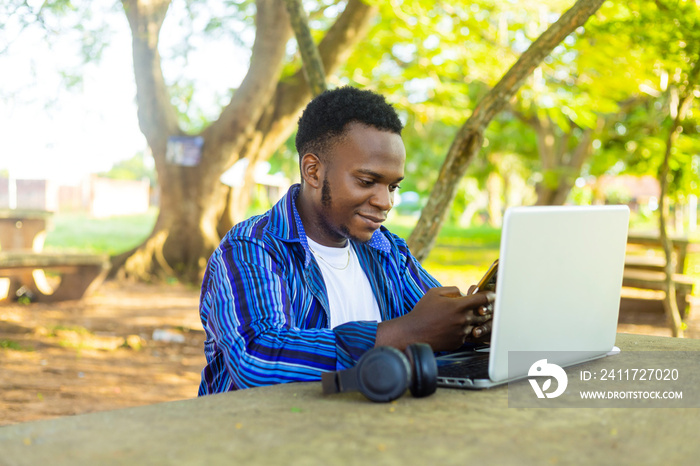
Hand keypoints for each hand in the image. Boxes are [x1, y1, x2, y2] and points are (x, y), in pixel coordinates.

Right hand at [376, 286, 494, 351]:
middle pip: (483, 313)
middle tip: (479, 306)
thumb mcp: (434, 293)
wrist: (413, 333)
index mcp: (459, 306)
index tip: (492, 295)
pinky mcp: (459, 342)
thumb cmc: (422, 312)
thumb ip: (452, 290)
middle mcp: (463, 320)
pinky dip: (464, 330)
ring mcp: (462, 333)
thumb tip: (463, 293)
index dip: (490, 295)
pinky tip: (453, 328)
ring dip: (474, 321)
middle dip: (483, 309)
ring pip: (476, 325)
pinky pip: (467, 335)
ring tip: (462, 318)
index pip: (482, 299)